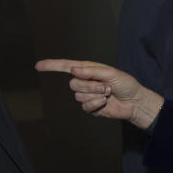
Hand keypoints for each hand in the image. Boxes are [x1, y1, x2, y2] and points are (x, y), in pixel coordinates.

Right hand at [35, 59, 163, 129]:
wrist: (134, 102)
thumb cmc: (125, 84)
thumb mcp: (110, 73)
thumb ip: (91, 71)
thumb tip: (73, 70)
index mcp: (88, 69)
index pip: (66, 66)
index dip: (52, 65)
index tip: (38, 66)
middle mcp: (85, 81)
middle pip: (73, 84)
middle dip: (89, 86)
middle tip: (105, 86)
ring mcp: (87, 94)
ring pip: (78, 96)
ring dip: (94, 95)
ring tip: (107, 93)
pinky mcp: (90, 107)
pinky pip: (85, 106)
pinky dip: (95, 104)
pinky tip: (105, 102)